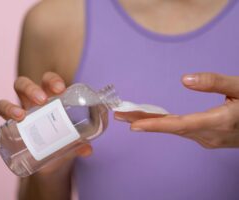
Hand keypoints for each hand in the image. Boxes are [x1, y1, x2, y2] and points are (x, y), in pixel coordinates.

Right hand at [0, 72, 91, 174]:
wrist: (52, 161)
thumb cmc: (64, 141)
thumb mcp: (73, 141)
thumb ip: (79, 143)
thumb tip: (88, 150)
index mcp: (48, 99)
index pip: (47, 80)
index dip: (52, 80)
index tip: (60, 89)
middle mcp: (29, 104)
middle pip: (22, 85)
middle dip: (30, 88)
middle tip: (42, 100)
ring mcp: (17, 118)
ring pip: (4, 103)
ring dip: (9, 107)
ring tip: (20, 116)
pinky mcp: (8, 134)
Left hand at [115, 73, 238, 147]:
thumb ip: (215, 83)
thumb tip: (185, 79)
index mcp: (218, 122)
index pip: (179, 125)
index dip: (155, 125)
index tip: (133, 124)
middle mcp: (209, 135)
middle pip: (171, 128)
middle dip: (144, 122)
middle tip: (120, 115)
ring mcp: (208, 140)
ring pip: (175, 130)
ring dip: (152, 123)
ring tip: (129, 116)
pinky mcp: (208, 138)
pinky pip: (182, 131)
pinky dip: (165, 125)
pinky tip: (153, 120)